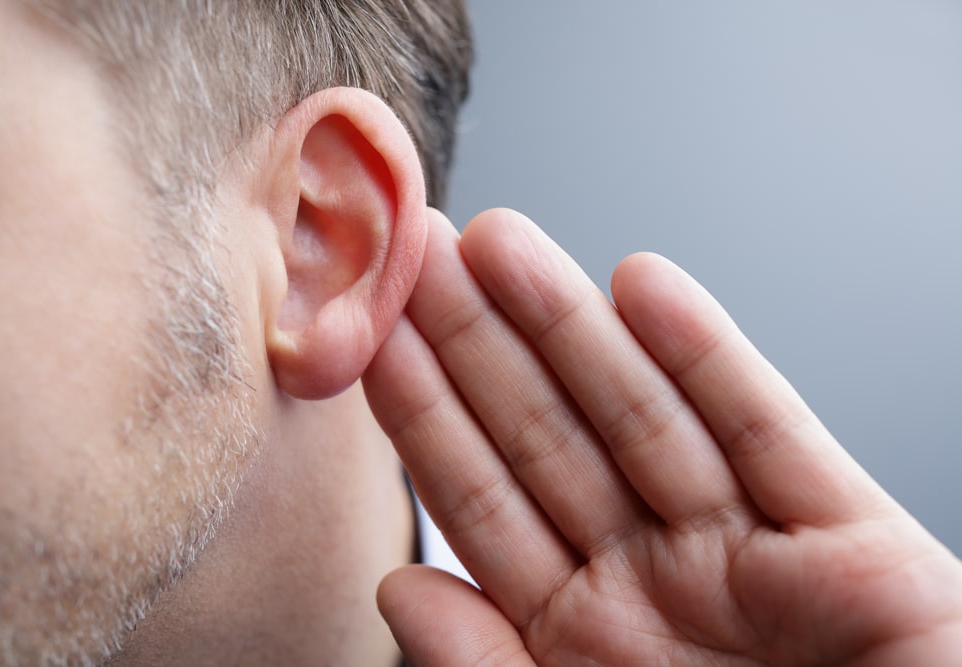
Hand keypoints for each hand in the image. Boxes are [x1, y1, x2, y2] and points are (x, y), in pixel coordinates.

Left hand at [363, 208, 961, 665]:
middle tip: (421, 253)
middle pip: (548, 437)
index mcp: (580, 637)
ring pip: (642, 415)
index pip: (480, 503)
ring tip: (500, 243)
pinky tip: (643, 287)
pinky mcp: (850, 545)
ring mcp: (746, 555)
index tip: (375, 333)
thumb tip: (401, 589)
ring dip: (570, 325)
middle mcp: (654, 584)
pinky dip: (710, 359)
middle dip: (480, 341)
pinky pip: (769, 435)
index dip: (425, 413)